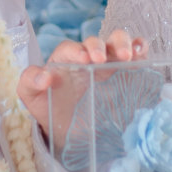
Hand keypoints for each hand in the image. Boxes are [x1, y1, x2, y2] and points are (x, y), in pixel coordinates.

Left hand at [18, 30, 146, 141]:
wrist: (70, 130)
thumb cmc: (51, 107)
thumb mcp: (32, 97)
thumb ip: (29, 82)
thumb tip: (43, 76)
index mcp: (65, 58)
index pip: (71, 48)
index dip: (77, 50)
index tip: (83, 59)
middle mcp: (89, 56)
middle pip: (96, 41)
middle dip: (100, 46)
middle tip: (102, 59)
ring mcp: (109, 62)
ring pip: (117, 41)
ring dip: (123, 43)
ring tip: (127, 56)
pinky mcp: (126, 72)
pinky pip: (135, 54)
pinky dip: (140, 48)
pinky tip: (142, 53)